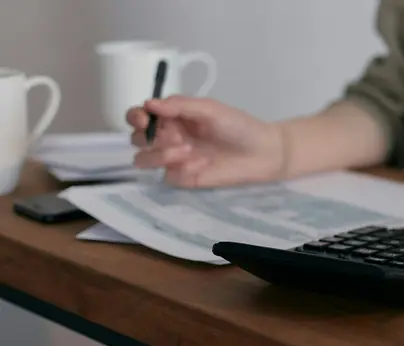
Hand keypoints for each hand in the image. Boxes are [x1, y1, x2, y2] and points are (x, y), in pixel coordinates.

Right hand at [126, 96, 285, 187]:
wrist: (263, 153)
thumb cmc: (239, 126)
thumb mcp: (209, 109)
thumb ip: (179, 105)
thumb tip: (149, 103)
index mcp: (172, 117)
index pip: (139, 117)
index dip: (136, 117)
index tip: (145, 119)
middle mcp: (168, 138)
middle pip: (136, 139)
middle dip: (148, 137)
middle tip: (176, 136)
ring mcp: (175, 160)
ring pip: (144, 159)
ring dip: (159, 154)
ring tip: (187, 149)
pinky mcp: (184, 179)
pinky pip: (168, 176)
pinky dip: (181, 170)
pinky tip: (201, 165)